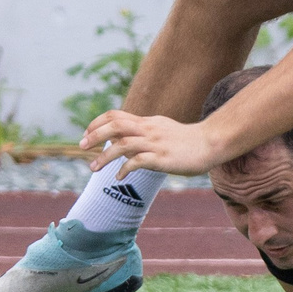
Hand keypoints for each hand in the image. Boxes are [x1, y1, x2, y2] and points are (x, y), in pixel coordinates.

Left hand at [81, 109, 222, 178]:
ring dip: (104, 155)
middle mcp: (148, 129)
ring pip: (122, 144)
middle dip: (94, 135)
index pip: (116, 115)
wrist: (211, 143)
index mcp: (146, 122)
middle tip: (81, 146)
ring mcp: (155, 143)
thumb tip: (118, 139)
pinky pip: (137, 161)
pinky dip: (124, 169)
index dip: (97, 123)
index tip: (86, 134)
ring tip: (93, 167)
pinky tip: (118, 177)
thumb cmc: (186, 140)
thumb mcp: (161, 129)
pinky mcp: (162, 158)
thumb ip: (140, 132)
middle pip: (115, 125)